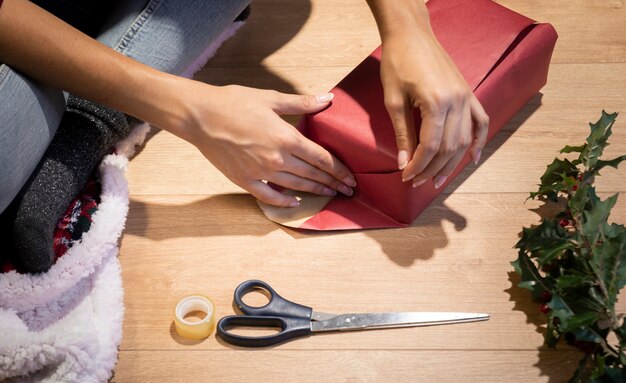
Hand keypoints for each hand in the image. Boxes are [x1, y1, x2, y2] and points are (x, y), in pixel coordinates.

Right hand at [174, 82, 355, 206]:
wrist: (200, 116)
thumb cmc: (234, 102)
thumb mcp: (271, 98)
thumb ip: (302, 103)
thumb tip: (327, 99)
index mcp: (286, 138)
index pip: (322, 158)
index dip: (339, 170)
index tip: (351, 178)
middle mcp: (277, 158)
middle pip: (312, 175)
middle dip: (333, 183)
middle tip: (348, 190)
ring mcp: (261, 172)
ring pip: (296, 186)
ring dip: (315, 191)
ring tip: (329, 194)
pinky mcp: (245, 180)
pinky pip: (269, 196)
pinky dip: (284, 201)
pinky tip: (295, 202)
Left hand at [380, 30, 489, 187]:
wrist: (411, 34)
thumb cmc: (397, 62)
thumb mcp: (393, 100)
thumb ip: (402, 133)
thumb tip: (403, 163)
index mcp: (436, 102)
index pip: (430, 146)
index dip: (418, 166)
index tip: (407, 177)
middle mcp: (457, 101)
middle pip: (449, 147)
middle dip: (432, 168)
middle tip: (417, 182)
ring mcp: (466, 96)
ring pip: (464, 140)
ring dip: (452, 163)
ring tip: (438, 179)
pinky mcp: (468, 92)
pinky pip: (480, 122)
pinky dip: (479, 141)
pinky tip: (472, 159)